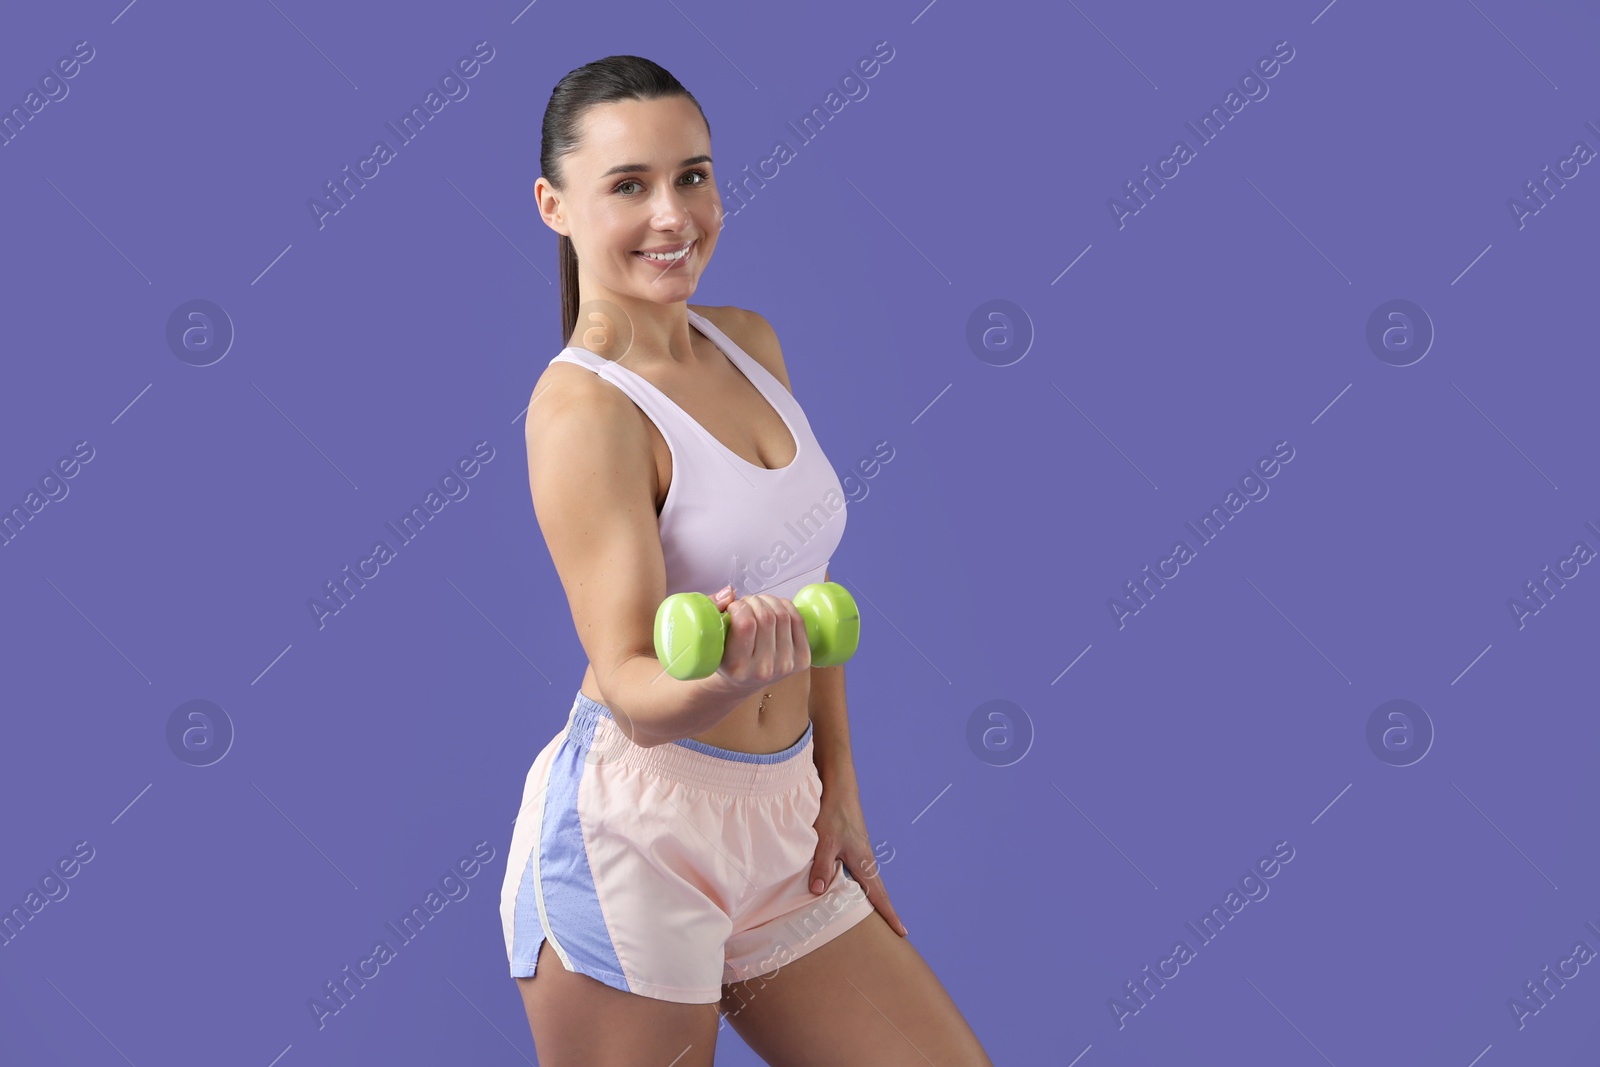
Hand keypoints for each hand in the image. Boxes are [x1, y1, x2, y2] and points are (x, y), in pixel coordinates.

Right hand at [707, 584, 810, 691]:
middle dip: (754, 601)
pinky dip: (786, 606)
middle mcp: (764, 669)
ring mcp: (786, 665)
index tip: (734, 607)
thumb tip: (729, 592)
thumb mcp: (711, 639)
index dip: (740, 606)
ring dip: (769, 601)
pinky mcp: (802, 659)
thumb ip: (713, 611)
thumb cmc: (725, 657)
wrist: (745, 680)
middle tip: (746, 604)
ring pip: (783, 615)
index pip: (745, 625)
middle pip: (766, 617)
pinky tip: (774, 607)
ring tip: (758, 604)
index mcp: (738, 667)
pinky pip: (798, 620)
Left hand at [808, 783, 907, 937]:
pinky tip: (851, 890)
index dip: (890, 914)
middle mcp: (865, 859)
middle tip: (895, 931)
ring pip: (866, 882)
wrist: (839, 788)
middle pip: (877, 892)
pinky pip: (857, 872)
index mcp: (863, 861)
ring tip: (876, 917)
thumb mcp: (824, 841)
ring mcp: (859, 853)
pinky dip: (858, 886)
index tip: (902, 932)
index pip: (879, 895)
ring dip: (872, 899)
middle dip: (885, 911)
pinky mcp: (851, 846)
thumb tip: (819, 892)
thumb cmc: (833, 813)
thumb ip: (822, 867)